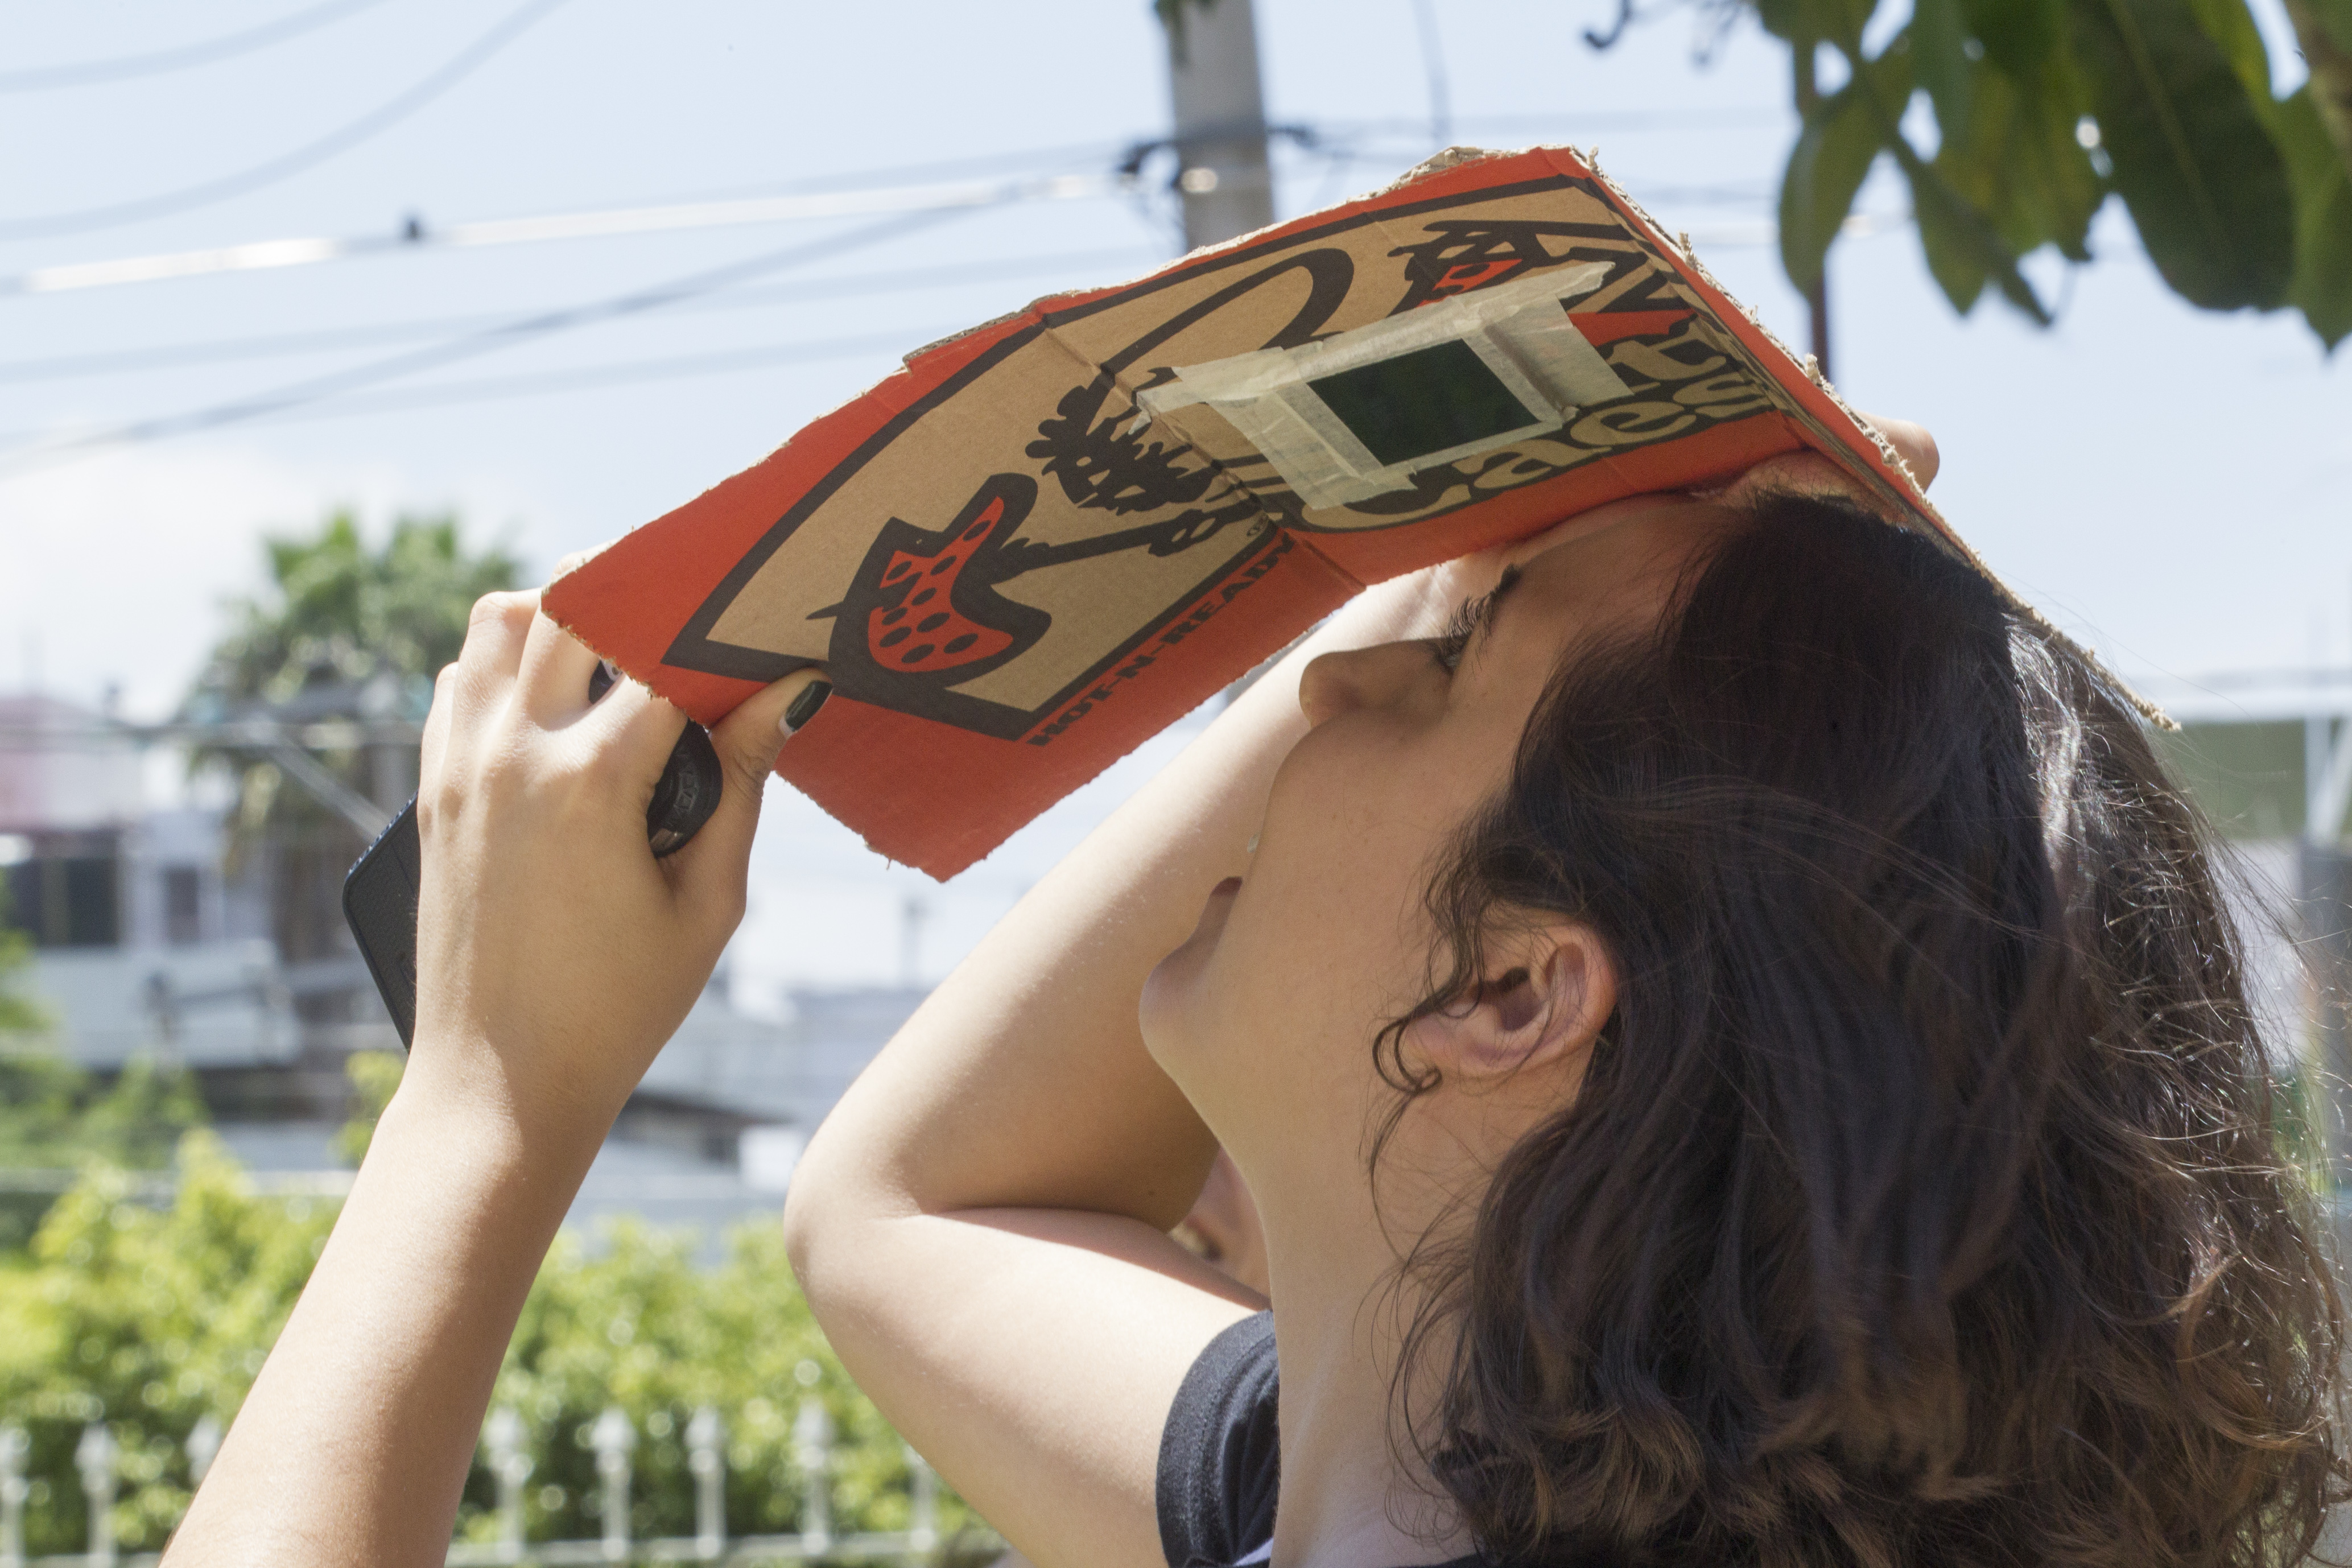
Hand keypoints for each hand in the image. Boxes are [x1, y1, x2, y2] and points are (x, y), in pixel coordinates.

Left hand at [406, 590, 818, 1147]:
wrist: (497, 1088)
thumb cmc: (616, 1011)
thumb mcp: (706, 901)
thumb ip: (741, 784)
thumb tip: (785, 691)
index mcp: (589, 781)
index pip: (668, 654)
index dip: (727, 639)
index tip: (771, 639)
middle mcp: (510, 753)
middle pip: (573, 600)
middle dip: (641, 593)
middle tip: (694, 619)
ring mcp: (457, 766)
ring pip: (498, 620)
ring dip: (561, 614)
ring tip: (620, 655)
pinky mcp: (430, 790)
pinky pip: (459, 679)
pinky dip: (508, 664)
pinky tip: (561, 705)